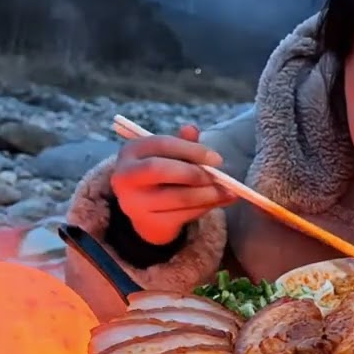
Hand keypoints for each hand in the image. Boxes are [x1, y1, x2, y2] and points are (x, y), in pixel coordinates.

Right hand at [109, 125, 235, 244]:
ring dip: (208, 194)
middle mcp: (126, 177)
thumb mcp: (168, 155)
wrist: (144, 211)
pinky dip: (206, 208)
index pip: (162, 144)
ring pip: (177, 197)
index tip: (216, 159)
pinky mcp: (149, 224)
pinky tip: (220, 201)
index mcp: (131, 152)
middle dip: (195, 173)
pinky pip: (183, 215)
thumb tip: (192, 130)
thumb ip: (181, 143)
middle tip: (220, 177)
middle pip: (160, 170)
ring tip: (227, 191)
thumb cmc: (160, 176)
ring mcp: (134, 203)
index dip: (192, 150)